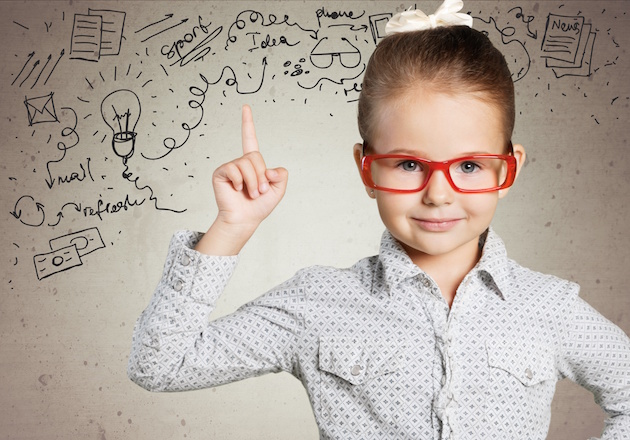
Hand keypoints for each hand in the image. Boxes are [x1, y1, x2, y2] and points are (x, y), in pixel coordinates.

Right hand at [196, 105, 287, 254]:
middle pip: (255, 156)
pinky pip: (234, 169)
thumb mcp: (278, 189)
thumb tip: (269, 169)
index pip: (250, 139)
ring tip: (251, 193)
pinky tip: (237, 190)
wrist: (245, 220)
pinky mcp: (221, 173)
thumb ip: (281, 175)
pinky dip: (240, 181)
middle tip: (260, 191)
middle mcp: (240, 162)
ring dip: (253, 181)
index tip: (246, 107)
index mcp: (253, 163)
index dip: (247, 123)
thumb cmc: (259, 206)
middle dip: (261, 176)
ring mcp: (230, 167)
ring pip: (247, 163)